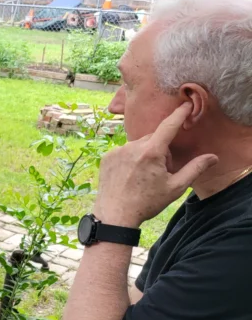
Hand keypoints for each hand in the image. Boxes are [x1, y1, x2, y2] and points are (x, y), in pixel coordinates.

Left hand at [93, 103, 217, 227]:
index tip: (186, 105)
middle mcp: (132, 147)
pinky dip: (129, 159)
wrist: (114, 215)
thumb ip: (195, 169)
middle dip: (160, 152)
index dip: (179, 114)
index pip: (168, 126)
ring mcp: (117, 151)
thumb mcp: (175, 187)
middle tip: (159, 173)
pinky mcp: (107, 157)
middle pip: (153, 140)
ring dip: (144, 155)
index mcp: (151, 152)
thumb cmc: (146, 203)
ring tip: (142, 178)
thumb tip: (212, 157)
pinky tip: (129, 177)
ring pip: (138, 146)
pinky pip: (124, 152)